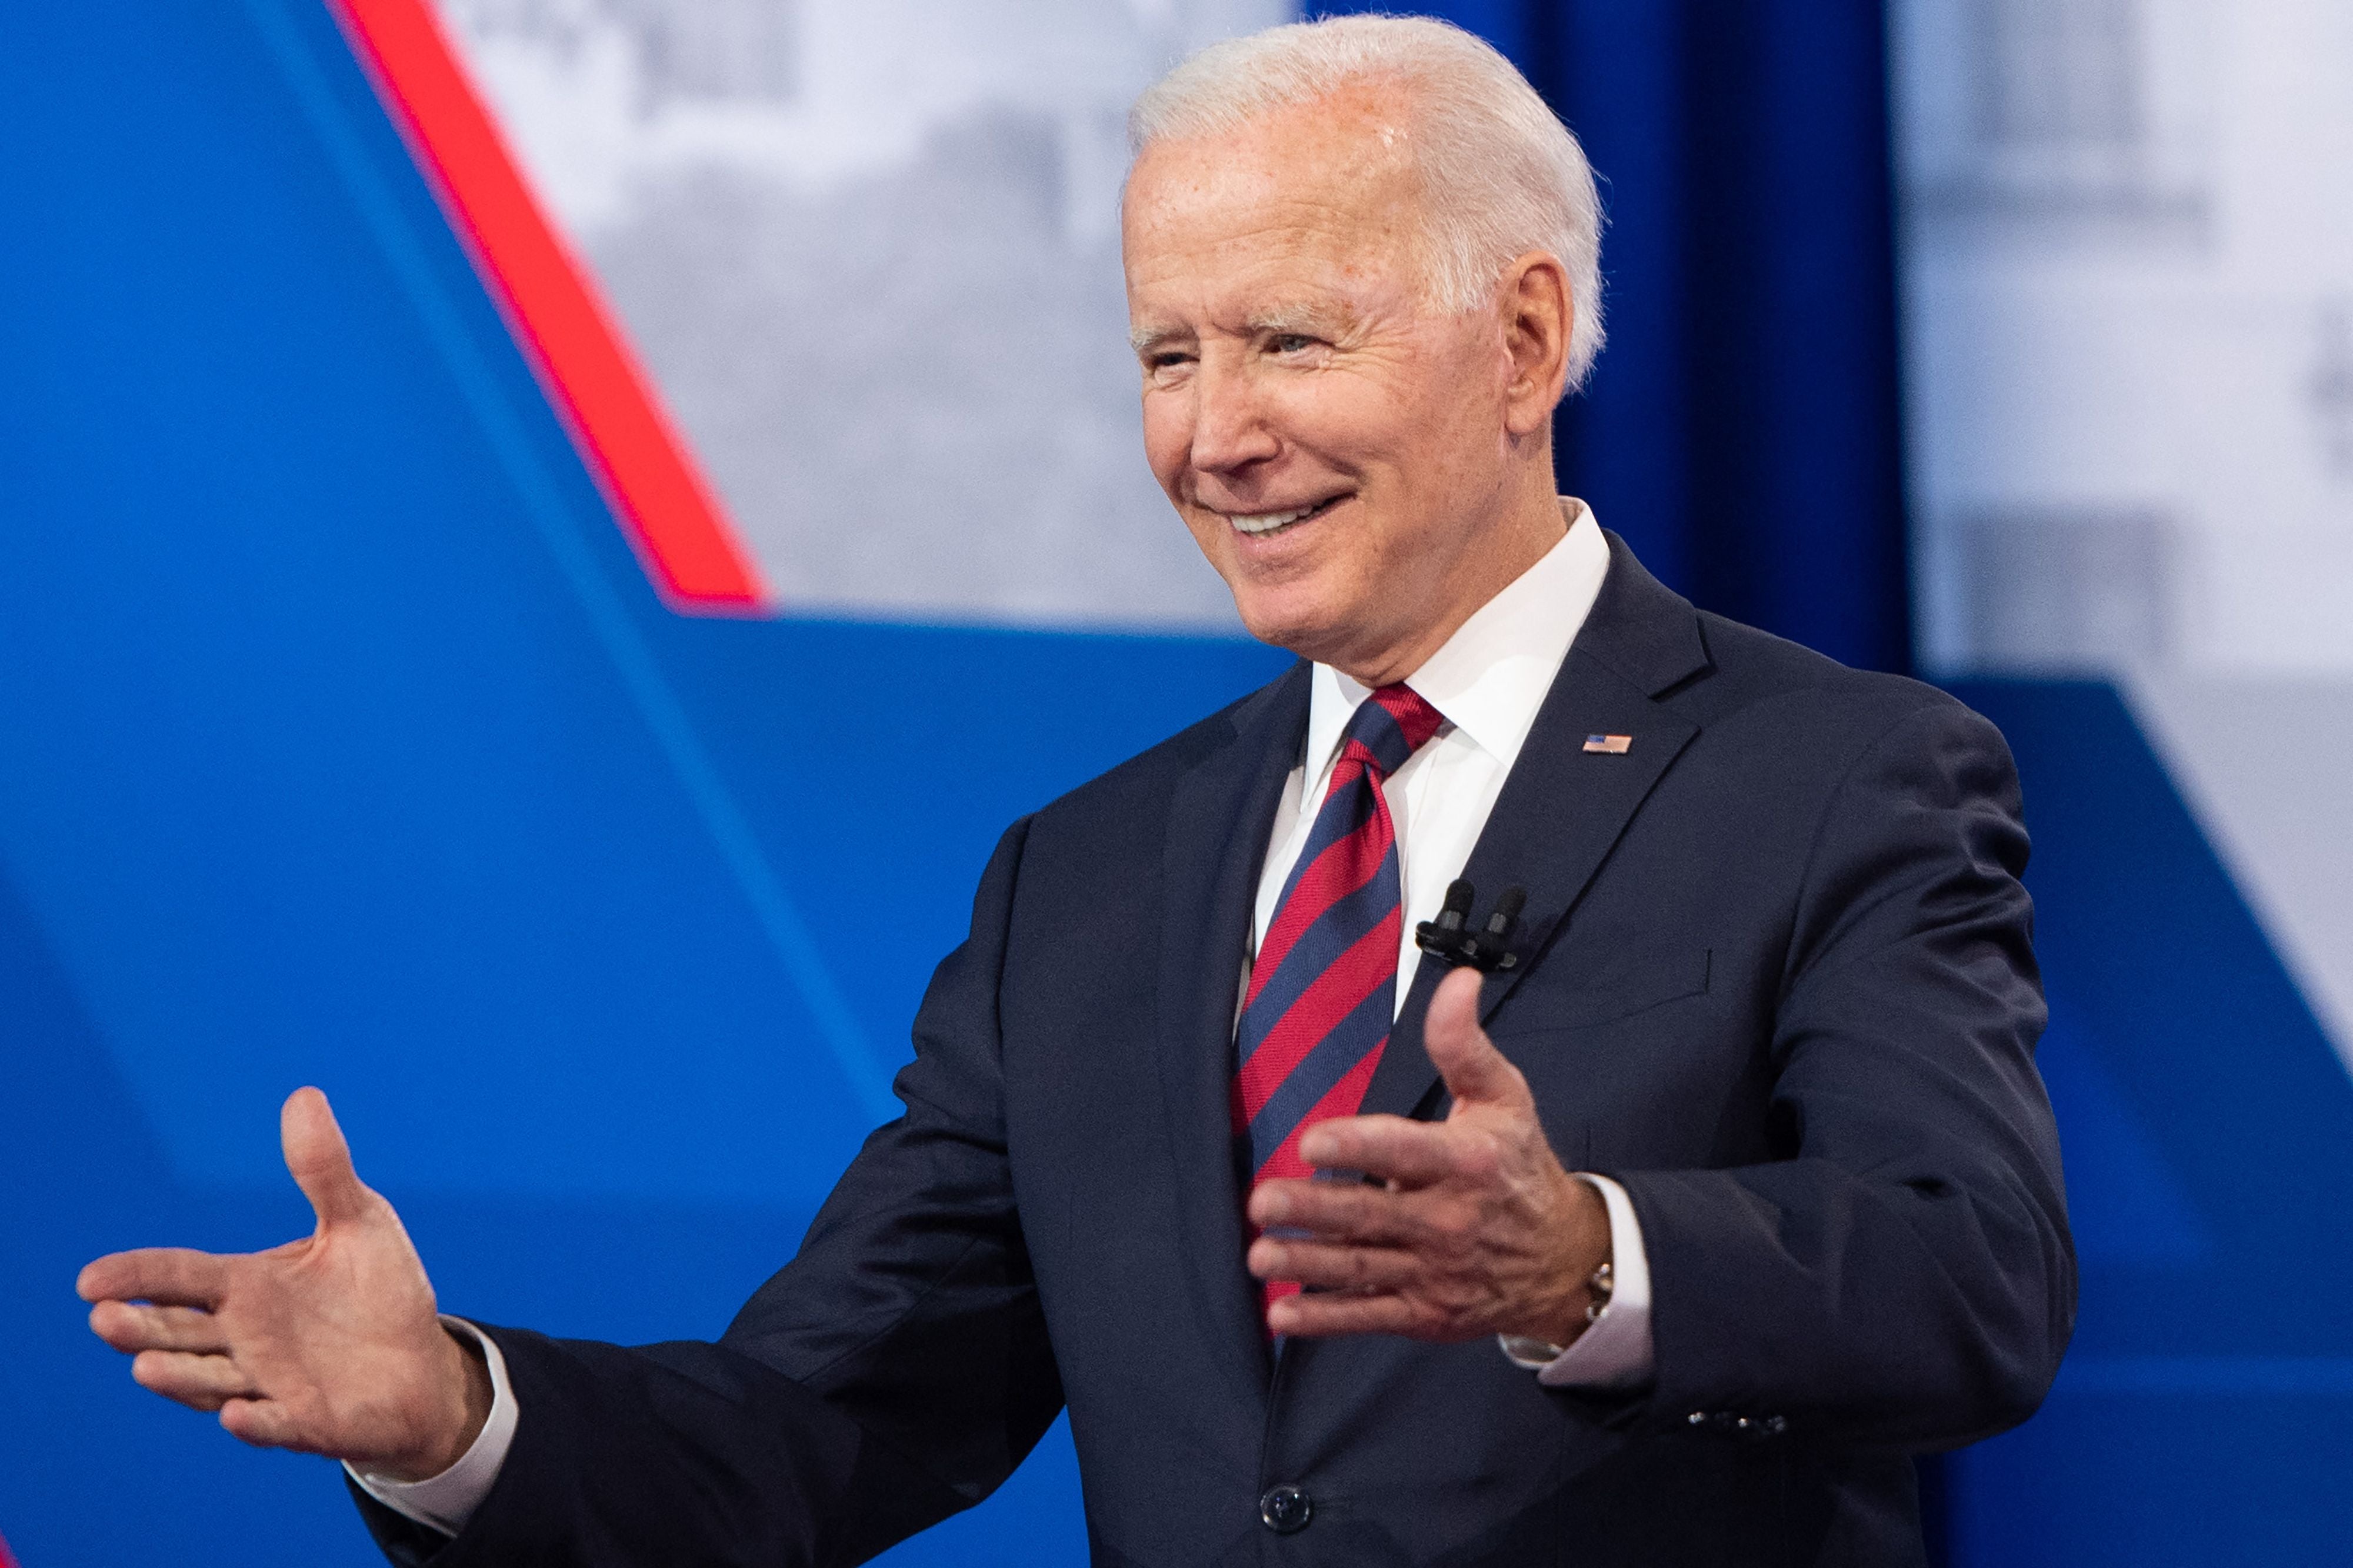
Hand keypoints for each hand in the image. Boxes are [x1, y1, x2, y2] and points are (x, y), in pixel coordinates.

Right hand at [78, 1088, 491, 1480]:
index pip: (180, 1278)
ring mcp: (272, 1384)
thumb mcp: (358, 1221)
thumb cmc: (378, 1291)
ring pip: (211, 1383)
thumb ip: (324, 1169)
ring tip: (145, 1367)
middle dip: (141, 1329)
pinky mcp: (309, 1421)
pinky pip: (278, 1426)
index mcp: (248, 1287)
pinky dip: (256, 1423)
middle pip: (178, 1334)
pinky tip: (237, 1415)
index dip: (136, 1276)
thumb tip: (304, 1096)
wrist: (420, 1362)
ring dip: (179, 1377)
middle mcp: (246, 1338)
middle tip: (104, 1318)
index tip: (90, 1279)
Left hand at [1247, 966, 1610, 1343]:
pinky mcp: (1425, 1311)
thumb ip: (1465, 1043)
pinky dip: (1325, 1319)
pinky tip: (1284, 1314)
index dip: (1359, 1146)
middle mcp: (1448, 1221)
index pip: (1406, 1153)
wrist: (1563, 1259)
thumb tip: (1458, 981)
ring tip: (1260, 1255)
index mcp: (1466, 1163)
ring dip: (1305, 1264)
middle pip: (1370, 1215)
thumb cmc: (1518, 1168)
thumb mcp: (1503, 1097)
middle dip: (1313, 1210)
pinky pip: (1369, 1315)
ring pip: (1360, 1267)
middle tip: (1263, 1201)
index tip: (1313, 1140)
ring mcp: (1434, 1272)